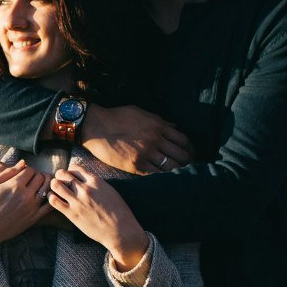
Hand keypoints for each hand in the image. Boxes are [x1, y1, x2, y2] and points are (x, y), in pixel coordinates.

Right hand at [0, 161, 49, 256]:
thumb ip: (8, 172)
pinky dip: (51, 198)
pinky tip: (44, 197)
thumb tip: (23, 162)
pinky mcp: (34, 218)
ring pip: (47, 188)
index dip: (27, 169)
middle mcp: (26, 195)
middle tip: (31, 180)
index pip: (30, 169)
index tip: (22, 174)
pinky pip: (50, 205)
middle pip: (41, 177)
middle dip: (37, 175)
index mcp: (14, 185)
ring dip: (45, 184)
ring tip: (37, 186)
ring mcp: (32, 207)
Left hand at [48, 167, 148, 268]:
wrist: (121, 231)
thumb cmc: (119, 212)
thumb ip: (97, 184)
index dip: (69, 172)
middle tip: (61, 184)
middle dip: (59, 176)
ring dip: (53, 186)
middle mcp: (85, 189)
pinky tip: (56, 201)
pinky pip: (54, 201)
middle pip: (62, 173)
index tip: (70, 178)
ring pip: (55, 184)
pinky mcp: (72, 214)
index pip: (74, 168)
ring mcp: (77, 201)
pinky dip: (51, 198)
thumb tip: (88, 179)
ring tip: (56, 192)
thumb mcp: (110, 191)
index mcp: (95, 181)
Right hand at [78, 104, 192, 174]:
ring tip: (177, 172)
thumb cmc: (117, 117)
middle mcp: (155, 140)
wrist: (96, 126)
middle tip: (188, 165)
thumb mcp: (141, 113)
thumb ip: (159, 120)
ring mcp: (145, 154)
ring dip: (176, 170)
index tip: (191, 153)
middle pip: (180, 155)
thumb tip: (174, 127)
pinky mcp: (135, 165)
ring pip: (170, 167)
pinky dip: (160, 174)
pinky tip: (161, 174)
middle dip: (187, 161)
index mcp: (158, 126)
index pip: (183, 140)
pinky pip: (155, 173)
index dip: (190, 148)